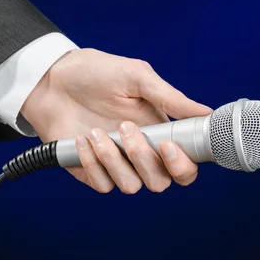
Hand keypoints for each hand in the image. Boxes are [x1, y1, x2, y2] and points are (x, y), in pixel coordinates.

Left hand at [20, 48, 211, 193]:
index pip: (184, 165)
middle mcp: (139, 153)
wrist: (52, 78)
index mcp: (158, 132)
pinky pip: (102, 184)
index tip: (168, 146)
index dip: (183, 165)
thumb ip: (170, 98)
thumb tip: (206, 112)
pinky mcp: (90, 171)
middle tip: (126, 128)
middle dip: (144, 158)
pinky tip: (82, 139)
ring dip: (115, 160)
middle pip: (161, 182)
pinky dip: (93, 164)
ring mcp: (115, 163)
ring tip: (96, 131)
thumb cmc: (96, 73)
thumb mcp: (136, 77)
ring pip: (132, 186)